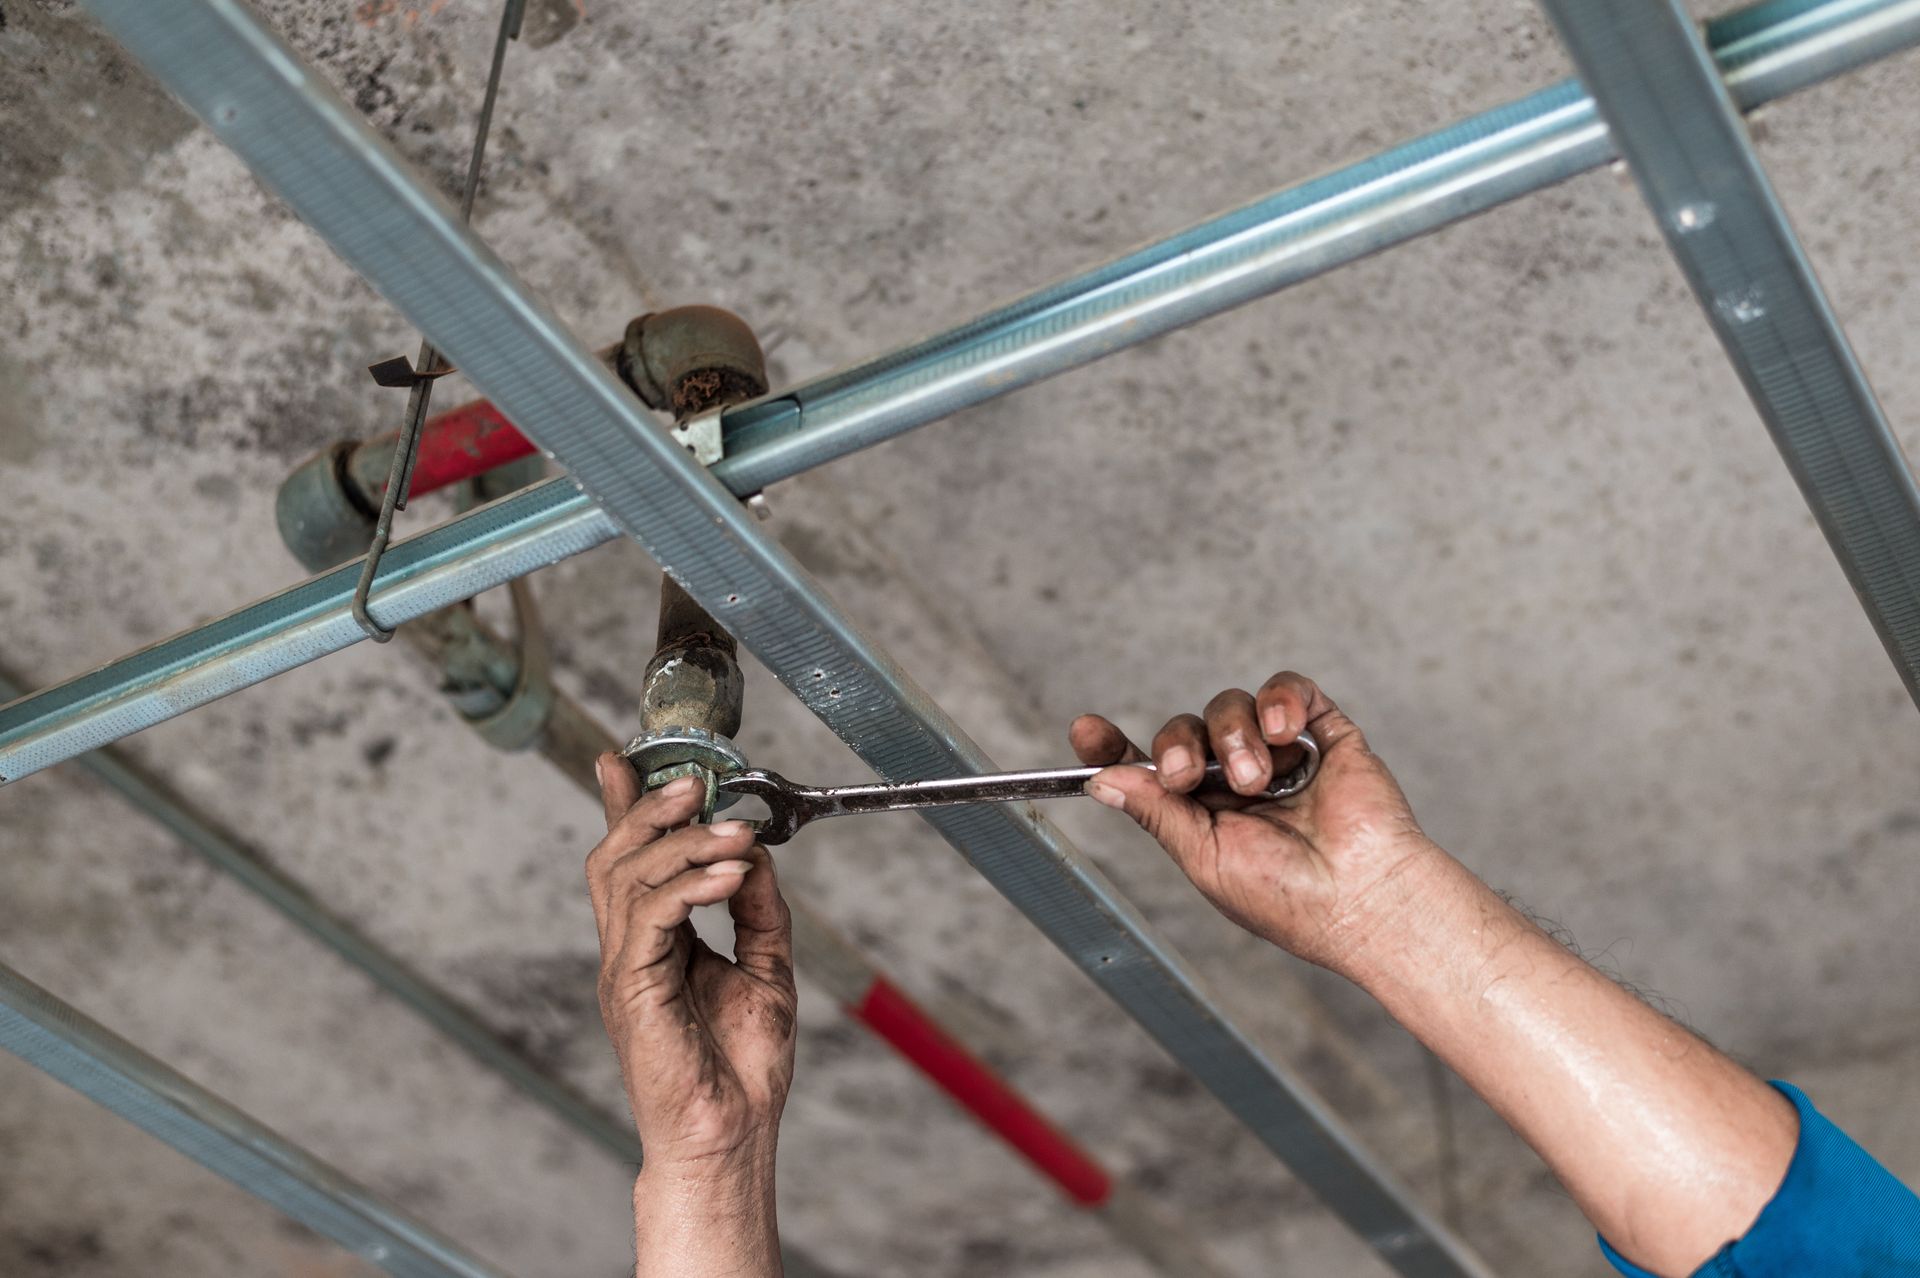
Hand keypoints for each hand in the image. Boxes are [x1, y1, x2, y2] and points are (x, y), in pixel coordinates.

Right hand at [587, 756, 796, 1176]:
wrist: (731, 1135)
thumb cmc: (742, 1067)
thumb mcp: (765, 967)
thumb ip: (757, 908)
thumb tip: (752, 852)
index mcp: (654, 944)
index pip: (630, 861)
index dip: (623, 808)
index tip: (623, 760)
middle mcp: (630, 950)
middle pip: (615, 857)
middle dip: (650, 809)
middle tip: (696, 783)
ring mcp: (625, 969)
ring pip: (626, 876)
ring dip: (682, 842)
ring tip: (733, 833)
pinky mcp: (632, 989)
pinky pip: (649, 917)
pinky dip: (688, 885)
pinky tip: (728, 874)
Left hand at [1069, 671, 1443, 974]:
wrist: (1362, 898)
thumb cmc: (1290, 898)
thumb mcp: (1203, 857)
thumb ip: (1155, 811)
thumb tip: (1102, 779)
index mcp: (1204, 815)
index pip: (1149, 768)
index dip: (1114, 746)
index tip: (1085, 730)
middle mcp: (1237, 780)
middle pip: (1184, 729)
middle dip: (1177, 745)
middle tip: (1187, 775)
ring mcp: (1280, 754)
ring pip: (1230, 707)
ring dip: (1233, 735)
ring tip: (1257, 780)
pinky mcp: (1323, 733)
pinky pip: (1288, 689)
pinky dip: (1278, 700)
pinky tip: (1282, 732)